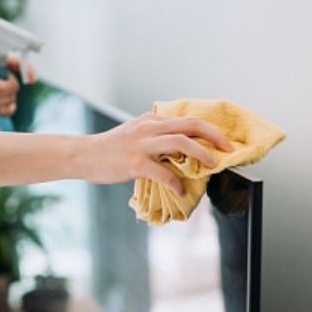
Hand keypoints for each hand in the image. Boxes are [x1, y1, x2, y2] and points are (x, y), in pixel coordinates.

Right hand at [81, 113, 233, 194]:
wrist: (83, 155)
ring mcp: (142, 144)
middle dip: (214, 136)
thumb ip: (154, 137)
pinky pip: (163, 172)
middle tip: (229, 149)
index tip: (223, 141)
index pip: (187, 120)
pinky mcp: (135, 163)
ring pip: (180, 142)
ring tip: (212, 165)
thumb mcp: (134, 134)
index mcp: (151, 120)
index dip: (209, 130)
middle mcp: (149, 127)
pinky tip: (180, 191)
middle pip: (190, 125)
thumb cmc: (109, 149)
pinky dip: (176, 183)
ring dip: (201, 153)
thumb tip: (179, 151)